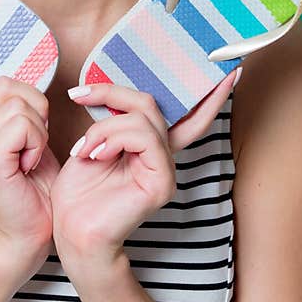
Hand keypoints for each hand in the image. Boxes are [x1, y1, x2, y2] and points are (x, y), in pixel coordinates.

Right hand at [0, 61, 59, 268]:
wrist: (31, 231)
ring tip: (31, 154)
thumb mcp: (22, 135)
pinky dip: (37, 141)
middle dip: (33, 105)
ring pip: (18, 104)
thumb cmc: (33, 184)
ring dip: (39, 128)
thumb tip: (19, 76)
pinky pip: (22, 125)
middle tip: (33, 138)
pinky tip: (29, 164)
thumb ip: (11, 106)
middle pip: (3, 84)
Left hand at [49, 68, 241, 274]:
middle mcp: (163, 156)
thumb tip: (115, 94)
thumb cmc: (78, 193)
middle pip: (149, 103)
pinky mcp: (162, 182)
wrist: (72, 231)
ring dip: (104, 127)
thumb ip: (113, 121)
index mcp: (150, 147)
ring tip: (85, 149)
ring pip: (142, 119)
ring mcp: (165, 169)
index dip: (209, 96)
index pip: (188, 117)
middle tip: (79, 95)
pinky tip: (96, 155)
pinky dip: (113, 138)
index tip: (229, 70)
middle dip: (111, 93)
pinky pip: (144, 138)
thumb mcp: (93, 143)